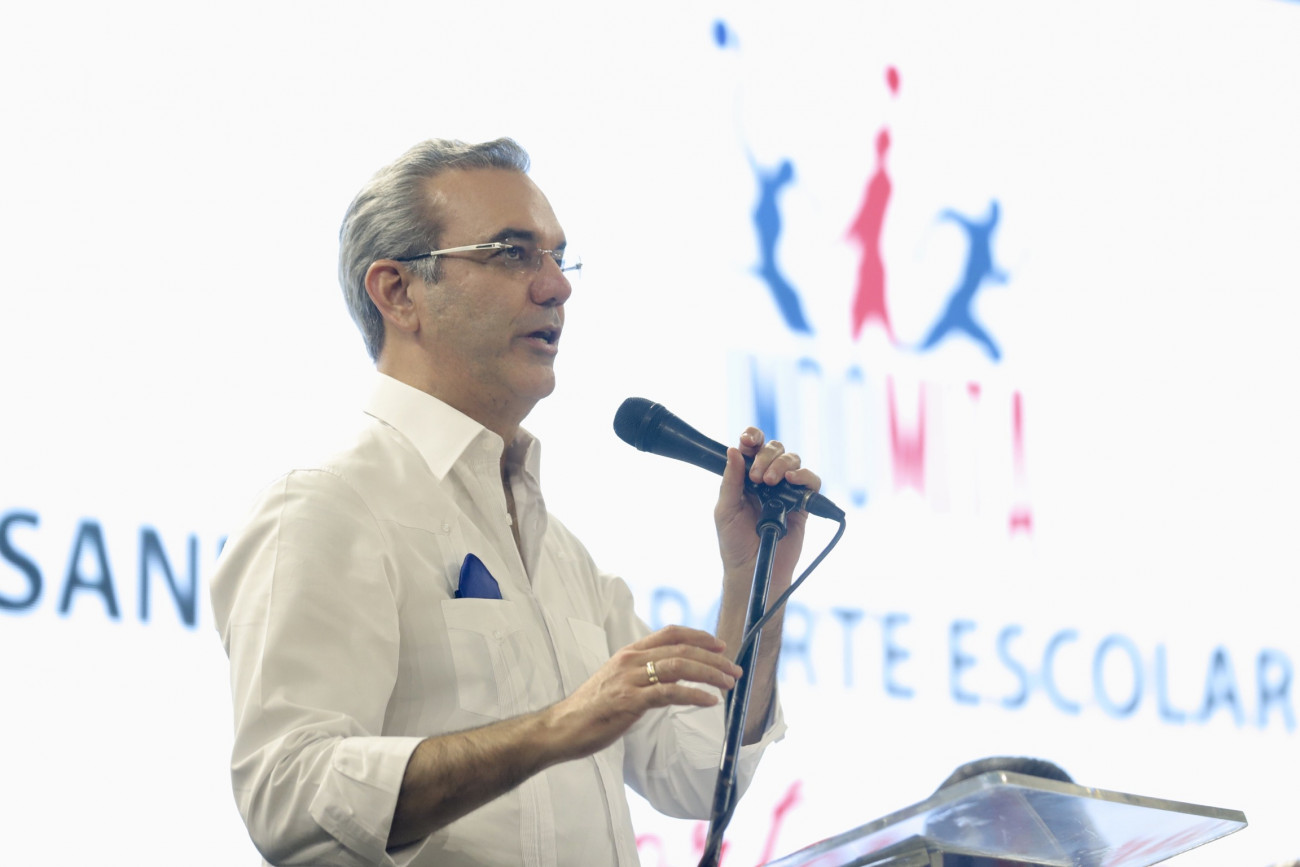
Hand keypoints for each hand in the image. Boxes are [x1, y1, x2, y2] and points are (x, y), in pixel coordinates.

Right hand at [544, 625, 742, 759]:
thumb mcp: (619, 681)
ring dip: (709, 674)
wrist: (563, 726)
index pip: (670, 634)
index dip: (699, 636)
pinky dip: (693, 695)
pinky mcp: (630, 701)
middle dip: (713, 658)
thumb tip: (674, 674)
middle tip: (733, 670)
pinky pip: (669, 693)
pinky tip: (709, 701)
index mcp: (630, 653)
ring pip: (679, 667)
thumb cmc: (592, 707)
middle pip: (681, 650)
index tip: (720, 645)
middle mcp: (631, 660)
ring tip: (728, 684)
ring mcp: (630, 679)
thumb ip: (644, 673)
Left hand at [714, 428, 821, 592]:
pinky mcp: (803, 504)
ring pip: (793, 460)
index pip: (752, 448)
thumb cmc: (734, 542)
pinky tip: (792, 481)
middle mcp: (767, 480)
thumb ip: (731, 480)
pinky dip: (804, 476)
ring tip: (772, 483)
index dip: (752, 437)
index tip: (747, 440)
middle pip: (775, 449)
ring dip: (782, 464)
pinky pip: (811, 481)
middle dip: (766, 457)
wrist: (752, 568)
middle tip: (757, 478)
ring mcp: (786, 490)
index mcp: (745, 477)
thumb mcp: (725, 509)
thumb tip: (734, 451)